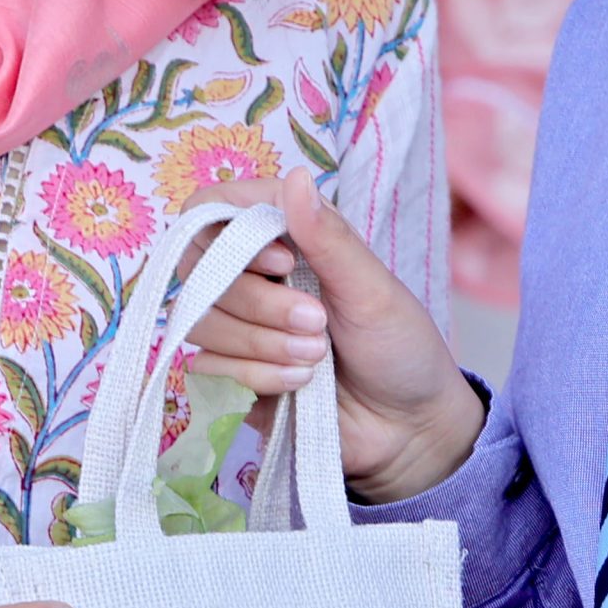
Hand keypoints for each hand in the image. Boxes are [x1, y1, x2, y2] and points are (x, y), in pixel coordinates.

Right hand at [182, 173, 486, 502]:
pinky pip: (211, 369)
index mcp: (286, 238)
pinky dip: (258, 377)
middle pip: (200, 269)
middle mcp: (254, 277)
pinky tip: (300, 386)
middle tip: (318, 324)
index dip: (229, 233)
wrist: (408, 430)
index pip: (212, 211)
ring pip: (202, 322)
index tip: (281, 263)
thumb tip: (295, 177)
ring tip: (317, 358)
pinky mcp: (233, 376)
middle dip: (261, 304)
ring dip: (263, 344)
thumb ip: (328, 238)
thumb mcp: (373, 290)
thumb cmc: (400, 347)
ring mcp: (239, 328)